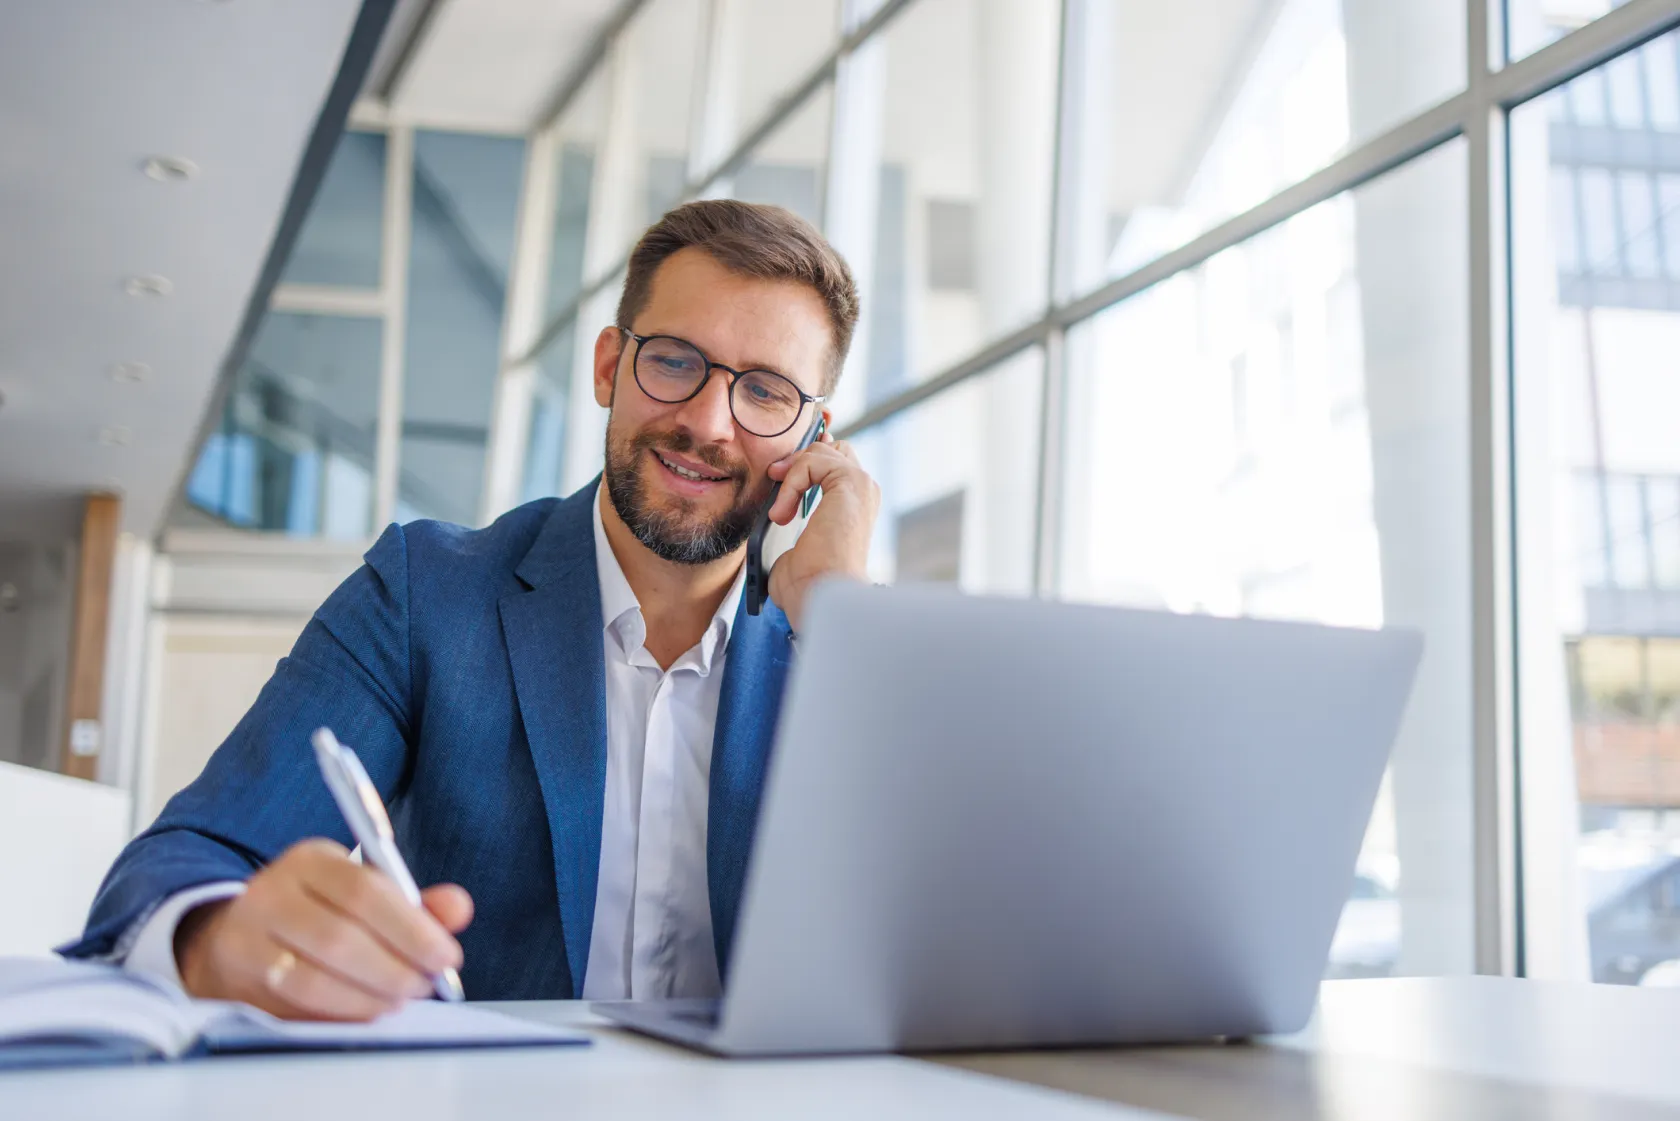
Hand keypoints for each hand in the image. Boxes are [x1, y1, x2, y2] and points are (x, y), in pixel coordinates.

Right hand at [175, 838, 471, 1021]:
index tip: (446, 955)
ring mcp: (247, 938)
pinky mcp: (239, 980)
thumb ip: (414, 903)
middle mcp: (271, 893)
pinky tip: (370, 1010)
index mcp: (311, 860)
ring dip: (369, 996)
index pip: (364, 890)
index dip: (411, 928)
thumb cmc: (319, 910)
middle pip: (339, 938)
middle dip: (395, 968)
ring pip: (313, 978)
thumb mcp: (363, 891)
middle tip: (426, 983)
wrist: (238, 934)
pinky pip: (295, 1004)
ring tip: (401, 999)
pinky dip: (342, 1012)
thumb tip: (459, 908)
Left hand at [764, 430, 879, 632]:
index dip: (804, 461)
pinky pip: (812, 461)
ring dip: (791, 474)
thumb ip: (790, 518)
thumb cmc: (808, 583)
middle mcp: (863, 492)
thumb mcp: (794, 544)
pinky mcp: (851, 482)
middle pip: (831, 447)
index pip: (834, 461)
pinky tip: (782, 513)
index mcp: (854, 505)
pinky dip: (791, 482)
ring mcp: (860, 485)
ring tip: (778, 510)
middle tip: (775, 480)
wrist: (820, 596)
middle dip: (798, 459)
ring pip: (820, 450)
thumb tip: (770, 511)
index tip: (777, 474)